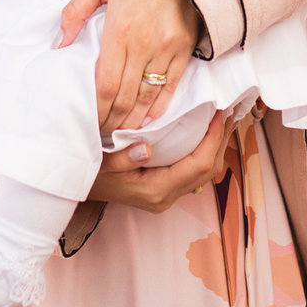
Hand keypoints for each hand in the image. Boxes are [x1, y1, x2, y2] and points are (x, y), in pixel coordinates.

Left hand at [59, 0, 201, 133]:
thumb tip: (59, 44)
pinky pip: (172, 86)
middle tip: (101, 130)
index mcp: (119, 29)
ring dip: (133, 119)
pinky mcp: (186, 49)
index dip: (97, 108)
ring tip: (120, 129)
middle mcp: (144, 44)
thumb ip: (75, 12)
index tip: (89, 119)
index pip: (106, 84)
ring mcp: (167, 49)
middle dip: (112, 120)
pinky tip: (148, 118)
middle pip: (126, 97)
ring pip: (149, 98)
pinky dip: (160, 107)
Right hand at [87, 112, 231, 211]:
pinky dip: (204, 149)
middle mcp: (166, 196)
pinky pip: (193, 170)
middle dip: (222, 140)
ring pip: (204, 172)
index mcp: (156, 190)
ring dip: (215, 145)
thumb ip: (123, 158)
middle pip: (209, 169)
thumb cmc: (88, 174)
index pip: (198, 165)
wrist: (75, 189)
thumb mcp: (100, 163)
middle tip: (230, 109)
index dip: (214, 138)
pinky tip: (204, 131)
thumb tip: (148, 148)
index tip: (220, 112)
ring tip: (223, 117)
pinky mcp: (163, 189)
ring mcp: (166, 195)